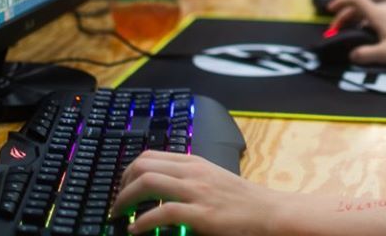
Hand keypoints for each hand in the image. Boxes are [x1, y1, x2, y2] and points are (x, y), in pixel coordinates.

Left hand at [113, 151, 282, 234]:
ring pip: (148, 182)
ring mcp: (197, 191)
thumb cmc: (242, 200)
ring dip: (125, 200)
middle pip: (143, 165)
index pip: (150, 156)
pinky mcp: (201, 214)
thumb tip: (162, 188)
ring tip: (119, 215)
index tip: (122, 188)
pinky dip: (142, 222)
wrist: (268, 212)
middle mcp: (193, 172)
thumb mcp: (213, 179)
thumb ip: (189, 178)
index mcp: (194, 162)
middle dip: (122, 185)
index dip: (128, 172)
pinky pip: (162, 213)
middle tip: (117, 204)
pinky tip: (135, 230)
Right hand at [327, 0, 385, 64]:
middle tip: (335, 25)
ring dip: (355, 15)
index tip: (330, 8)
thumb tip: (351, 54)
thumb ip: (366, 54)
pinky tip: (365, 29)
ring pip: (368, 8)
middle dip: (344, 12)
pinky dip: (365, 18)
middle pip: (360, 3)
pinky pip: (376, 12)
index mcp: (380, 13)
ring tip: (347, 26)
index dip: (341, 1)